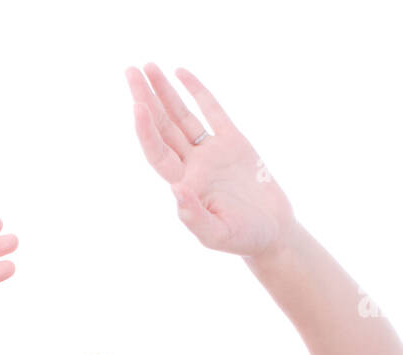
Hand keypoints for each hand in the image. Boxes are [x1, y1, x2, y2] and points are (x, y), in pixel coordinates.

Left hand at [125, 64, 295, 257]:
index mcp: (185, 184)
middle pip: (163, 127)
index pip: (158, 153)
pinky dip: (197, 92)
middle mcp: (192, 165)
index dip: (146, 131)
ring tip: (147, 67)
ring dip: (164, 93)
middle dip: (146, 99)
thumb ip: (195, 218)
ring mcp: (211, 152)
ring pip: (181, 116)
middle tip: (130, 71)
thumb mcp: (218, 236)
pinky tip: (180, 74)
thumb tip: (176, 192)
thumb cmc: (244, 239)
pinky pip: (212, 111)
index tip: (136, 106)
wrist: (272, 232)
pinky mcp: (233, 142)